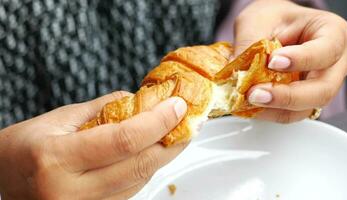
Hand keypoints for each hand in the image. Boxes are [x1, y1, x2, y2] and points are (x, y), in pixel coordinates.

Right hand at [0, 91, 186, 198]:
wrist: (4, 179)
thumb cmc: (27, 146)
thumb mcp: (60, 118)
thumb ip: (104, 109)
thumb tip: (142, 101)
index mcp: (58, 159)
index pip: (124, 139)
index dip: (158, 121)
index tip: (177, 105)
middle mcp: (71, 192)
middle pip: (140, 165)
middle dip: (172, 140)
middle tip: (188, 120)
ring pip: (139, 180)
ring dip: (163, 155)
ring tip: (177, 133)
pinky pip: (130, 190)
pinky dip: (147, 169)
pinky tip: (154, 151)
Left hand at [234, 0, 346, 122]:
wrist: (271, 28)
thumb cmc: (272, 19)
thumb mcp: (257, 20)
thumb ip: (249, 44)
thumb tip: (236, 75)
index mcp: (332, 33)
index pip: (326, 51)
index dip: (301, 59)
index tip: (272, 61)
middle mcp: (333, 64)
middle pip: (322, 90)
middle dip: (286, 96)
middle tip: (255, 93)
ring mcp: (320, 85)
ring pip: (306, 108)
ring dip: (275, 109)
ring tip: (249, 101)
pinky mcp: (303, 100)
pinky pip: (291, 114)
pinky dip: (270, 113)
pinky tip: (251, 106)